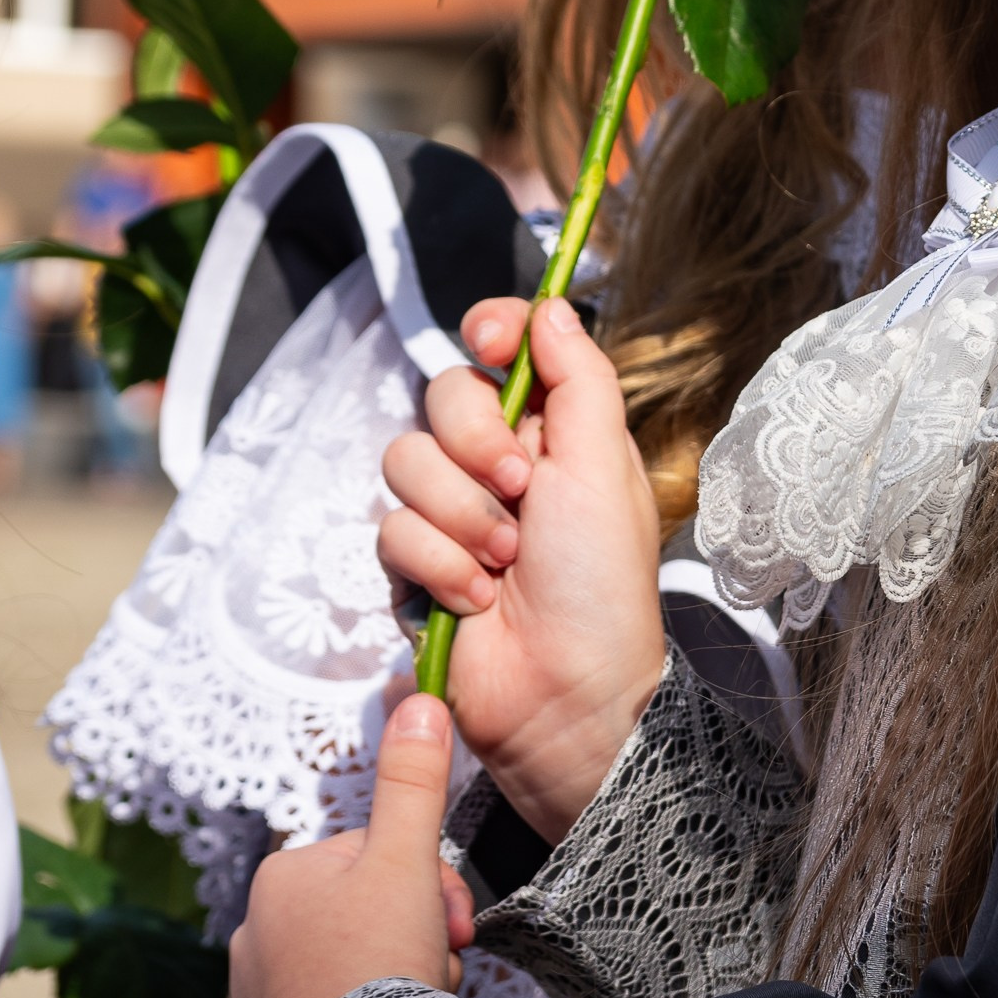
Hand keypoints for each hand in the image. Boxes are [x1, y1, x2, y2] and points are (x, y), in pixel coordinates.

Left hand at [229, 692, 475, 997]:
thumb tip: (419, 697)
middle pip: (367, 909)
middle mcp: (251, 931)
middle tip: (439, 965)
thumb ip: (413, 780)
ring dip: (400, 979)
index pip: (376, 856)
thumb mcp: (408, 860)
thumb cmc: (377, 965)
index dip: (429, 883)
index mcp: (279, 877)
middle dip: (415, 934)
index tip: (452, 921)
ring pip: (356, 965)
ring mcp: (253, 997)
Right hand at [379, 293, 665, 842]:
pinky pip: (391, 530)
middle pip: (442, 395)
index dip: (489, 330)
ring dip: (461, 516)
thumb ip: (579, 378)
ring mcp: (453, 513)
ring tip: (504, 562)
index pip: (502, 346)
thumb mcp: (607, 467)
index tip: (490, 341)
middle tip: (522, 491)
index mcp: (553, 429)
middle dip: (476, 443)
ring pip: (406, 462)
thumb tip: (552, 303)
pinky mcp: (415, 564)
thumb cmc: (602, 585)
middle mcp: (499, 462)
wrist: (567, 694)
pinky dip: (438, 565)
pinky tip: (476, 600)